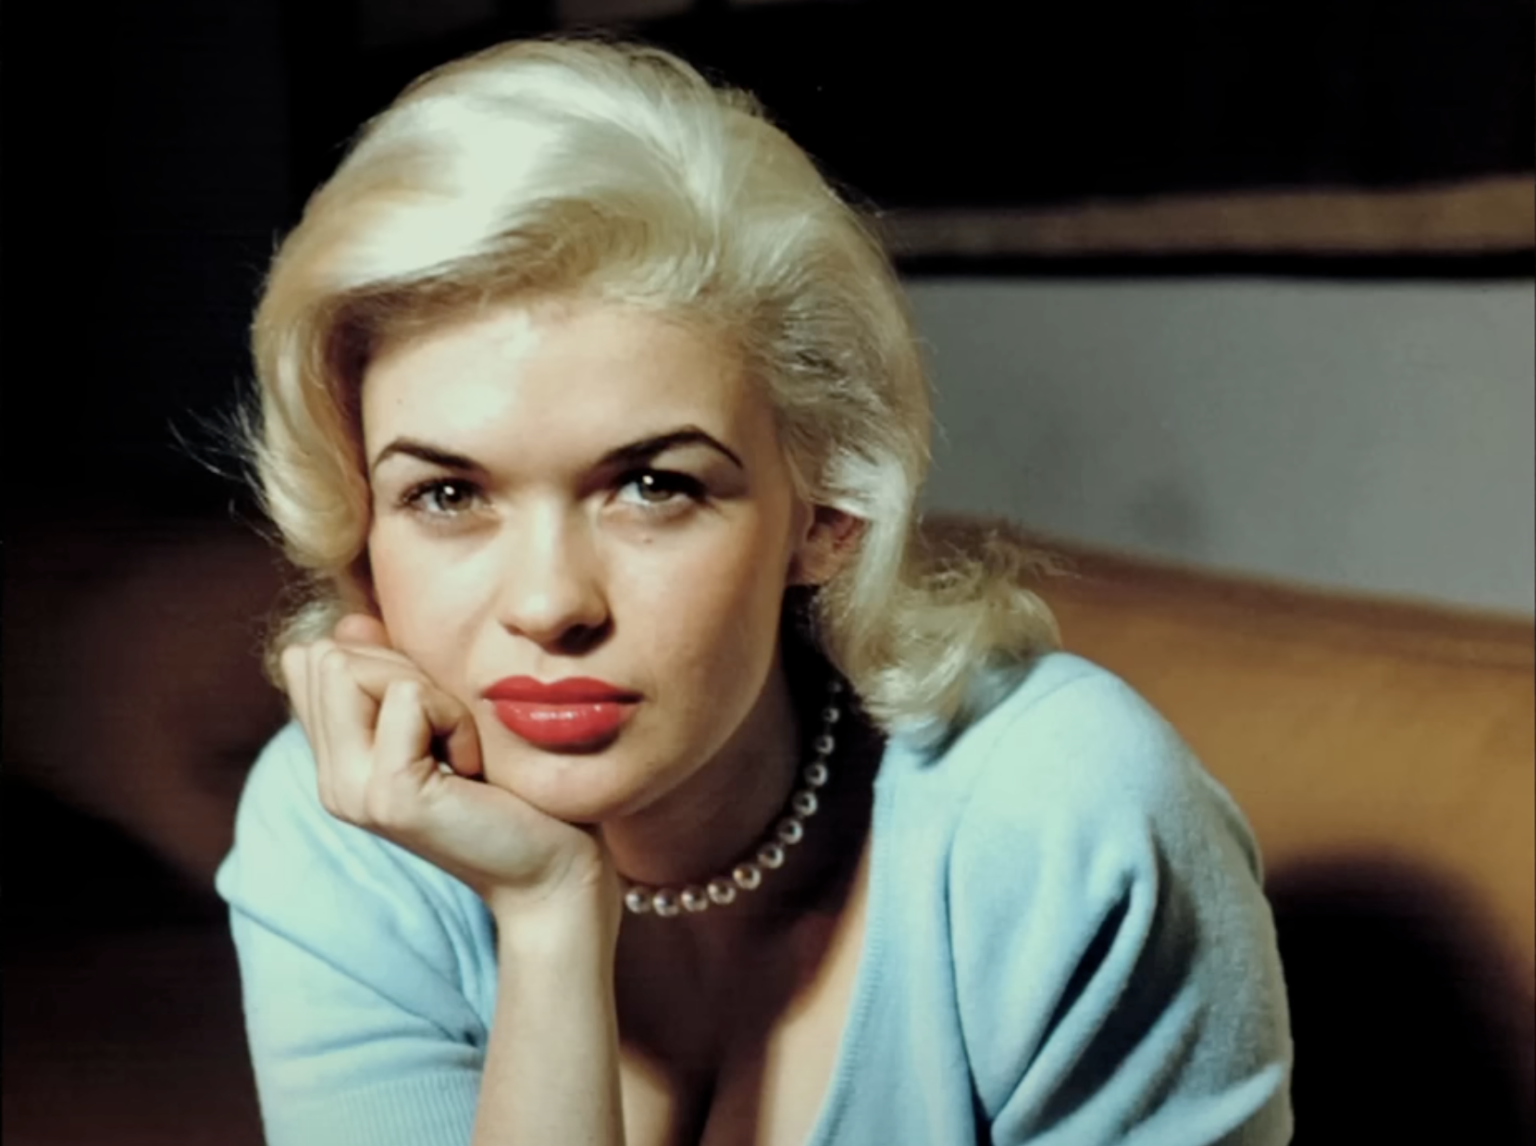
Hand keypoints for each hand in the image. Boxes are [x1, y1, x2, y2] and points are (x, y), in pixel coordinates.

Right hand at [280, 615, 616, 925]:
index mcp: (337, 761)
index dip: (382, 660)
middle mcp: (331, 780)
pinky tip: (472, 765)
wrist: (553, 866)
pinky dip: (453, 715)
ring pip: (352, 667)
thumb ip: (393, 673)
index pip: (311, 660)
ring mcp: (351, 792)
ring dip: (429, 691)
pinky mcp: (390, 795)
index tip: (434, 714)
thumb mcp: (444, 716)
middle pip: (327, 655)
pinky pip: (407, 695)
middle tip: (451, 733)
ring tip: (460, 748)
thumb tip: (352, 620)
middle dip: (403, 669)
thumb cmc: (512, 786)